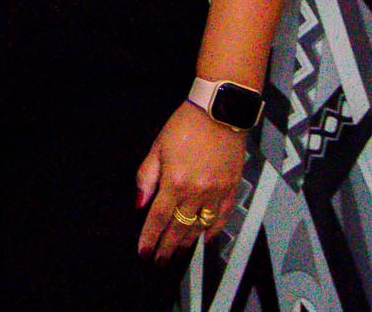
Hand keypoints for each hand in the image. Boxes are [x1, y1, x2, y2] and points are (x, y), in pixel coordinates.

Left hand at [135, 101, 245, 260]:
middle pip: (179, 228)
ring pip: (200, 226)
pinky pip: (223, 216)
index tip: (144, 251)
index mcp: (176, 181)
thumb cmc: (188, 124)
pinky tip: (205, 237)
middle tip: (160, 259)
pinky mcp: (232, 188)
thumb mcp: (157, 147)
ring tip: (178, 251)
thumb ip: (146, 177)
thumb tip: (139, 202)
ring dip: (188, 242)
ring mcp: (217, 192)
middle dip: (167, 247)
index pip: (159, 218)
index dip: (150, 237)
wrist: (219, 111)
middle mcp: (197, 191)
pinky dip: (213, 229)